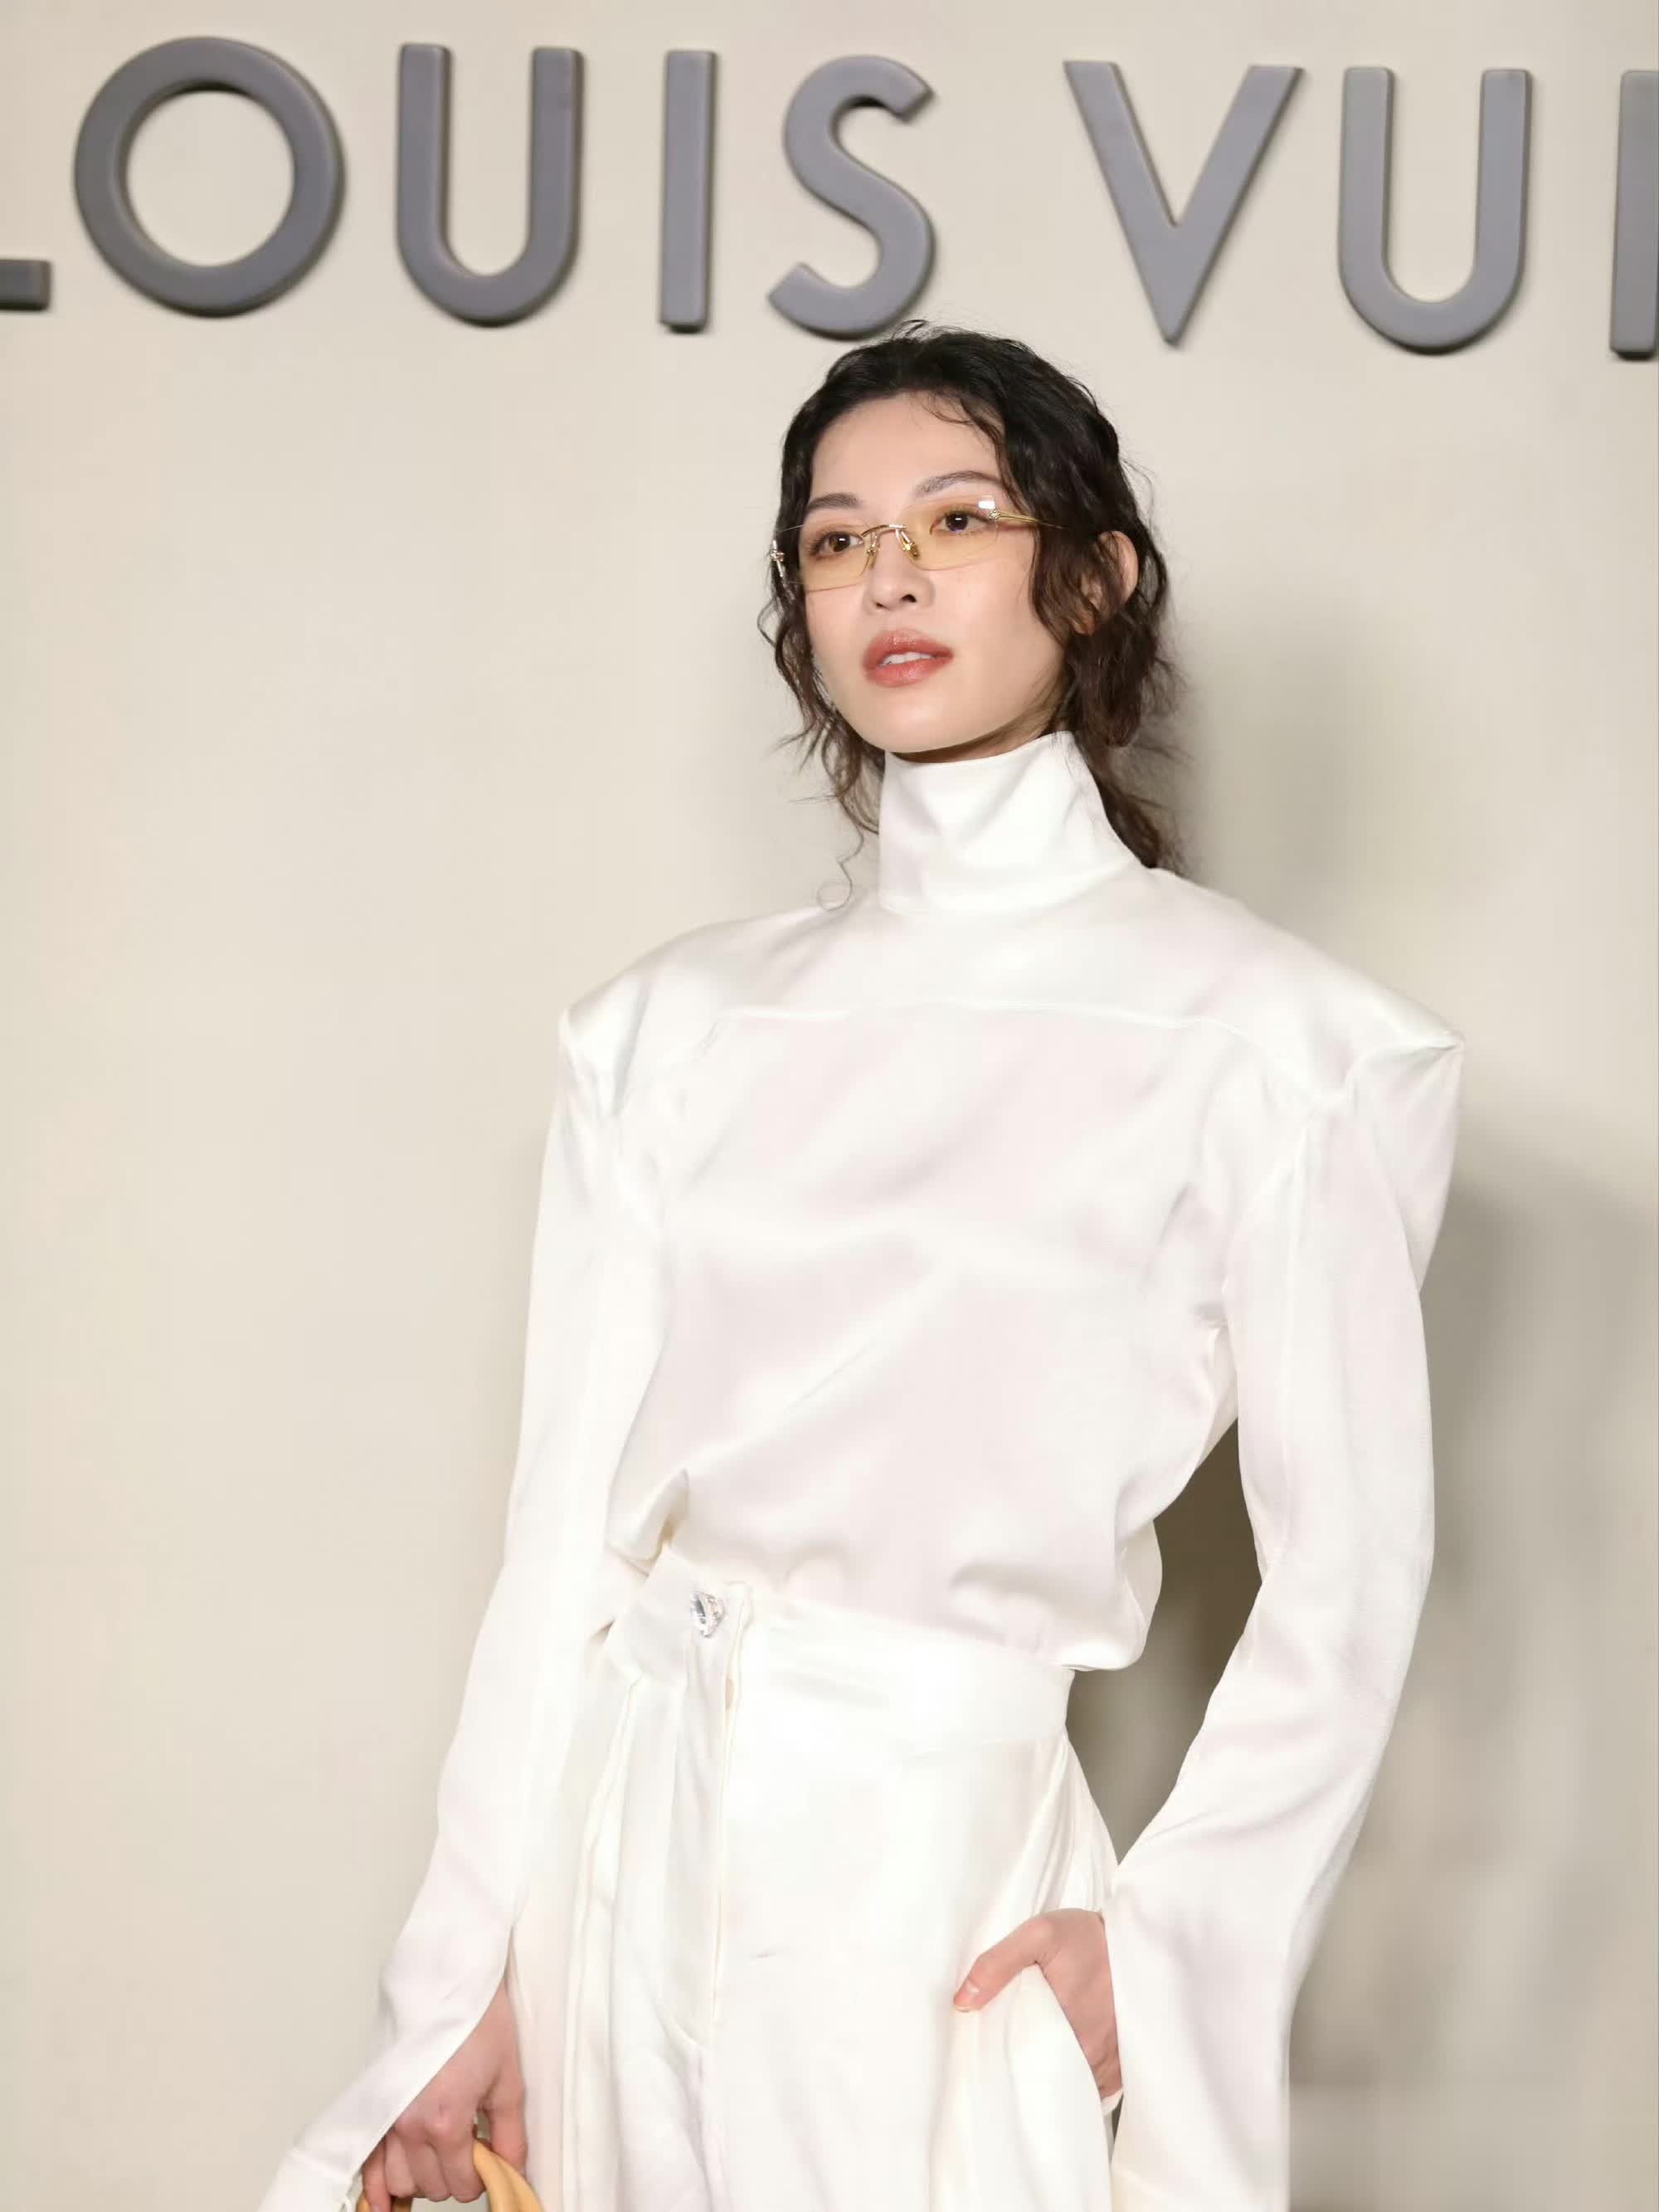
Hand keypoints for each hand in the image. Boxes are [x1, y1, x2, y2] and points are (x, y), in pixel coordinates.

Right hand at [358, 1975, 527, 2207]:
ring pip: (399, 2180)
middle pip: (430, 2185)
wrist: (447, 1974)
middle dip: (454, 2173)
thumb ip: (510, 2134)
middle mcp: (409, 2124)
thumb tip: (514, 2171)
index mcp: (445, 2120)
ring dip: (422, 2175)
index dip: (482, 2175)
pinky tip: (387, 2198)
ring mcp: (385, 2114)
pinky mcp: (371, 2103)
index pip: (462, 2184)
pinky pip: (365, 2163)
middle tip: (470, 2143)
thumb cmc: (478, 2016)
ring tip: (441, 2148)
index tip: (489, 2154)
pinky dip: (376, 2184)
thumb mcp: (509, 2078)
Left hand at [952, 1906, 1120, 2102]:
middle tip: (1010, 2056)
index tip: (989, 2058)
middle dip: (1027, 2072)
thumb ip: (997, 1964)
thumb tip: (962, 2000)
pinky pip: (1094, 2087)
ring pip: (1071, 2085)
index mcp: (1064, 2028)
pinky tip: (1064, 2057)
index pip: (1022, 2067)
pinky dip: (1079, 2077)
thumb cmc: (1087, 1937)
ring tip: (1035, 2055)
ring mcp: (1110, 2066)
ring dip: (1053, 2074)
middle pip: (1046, 2081)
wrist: (1139, 1938)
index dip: (1003, 2066)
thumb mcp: (1039, 1934)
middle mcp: (1091, 2056)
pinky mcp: (1123, 2067)